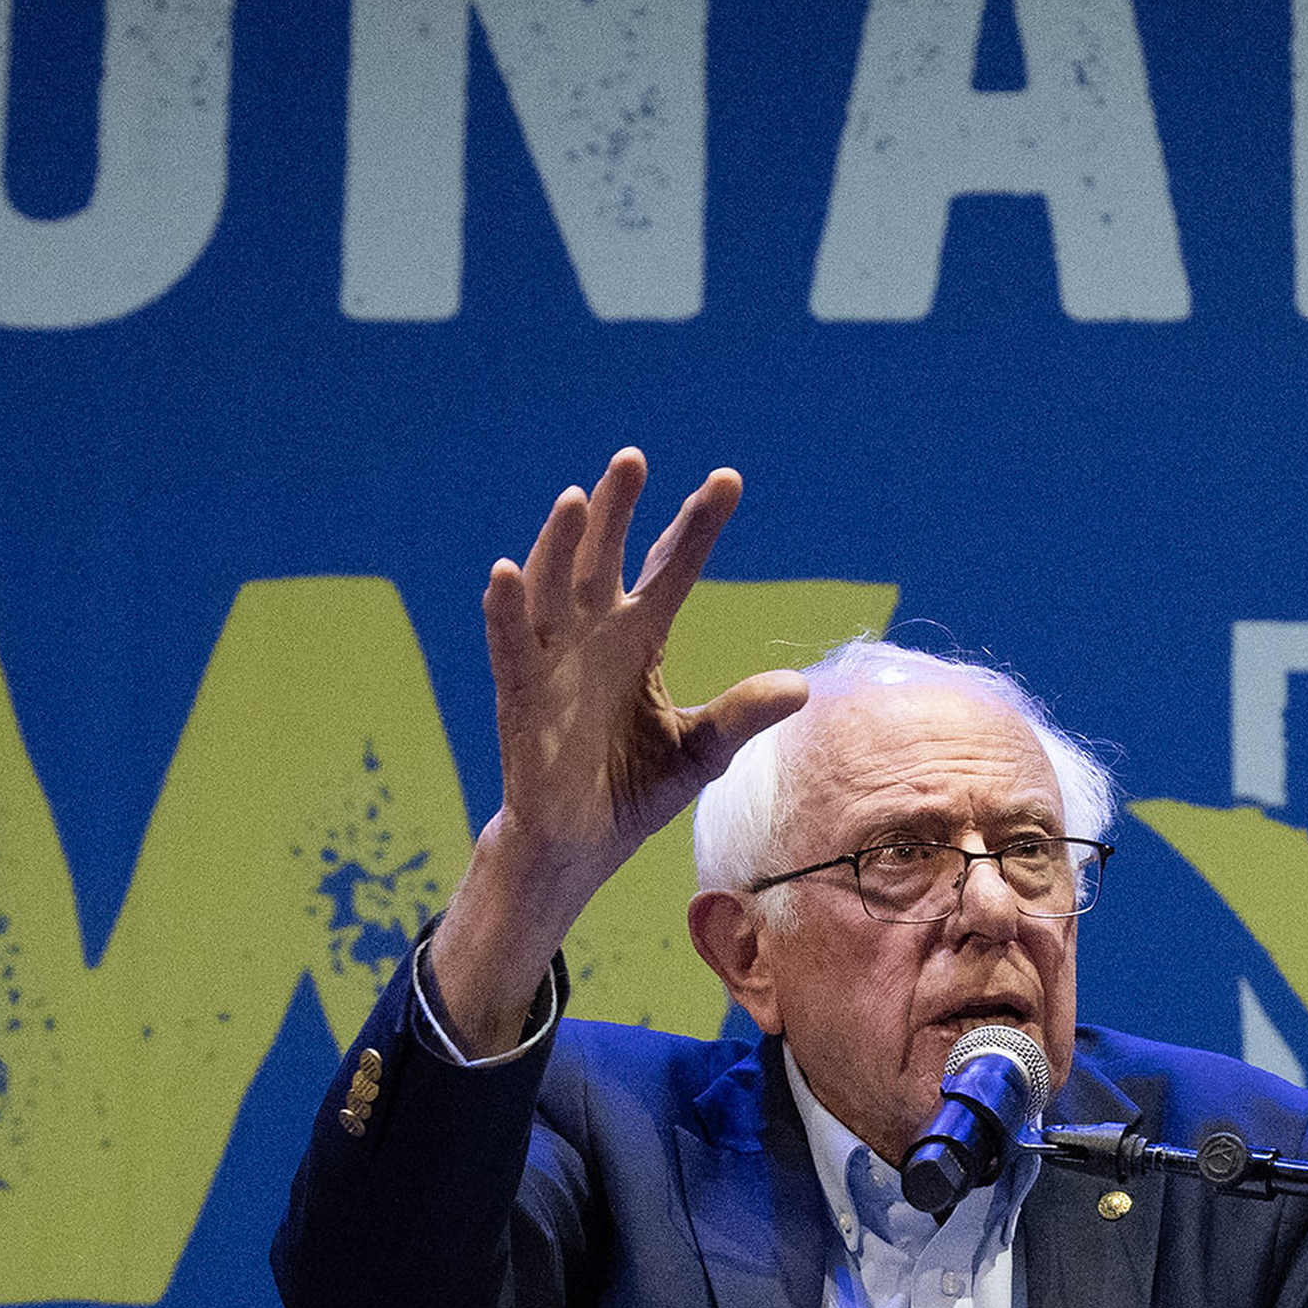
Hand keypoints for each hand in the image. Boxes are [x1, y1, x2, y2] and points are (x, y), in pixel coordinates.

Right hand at [419, 448, 806, 1047]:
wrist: (576, 848)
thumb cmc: (634, 791)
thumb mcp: (700, 753)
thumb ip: (741, 717)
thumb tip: (801, 688)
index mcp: (639, 640)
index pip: (671, 569)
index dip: (695, 526)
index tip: (728, 480)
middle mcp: (593, 636)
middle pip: (604, 558)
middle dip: (618, 510)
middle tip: (634, 459)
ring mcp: (552, 662)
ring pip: (553, 589)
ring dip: (559, 545)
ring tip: (574, 498)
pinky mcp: (519, 698)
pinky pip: (510, 646)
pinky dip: (506, 610)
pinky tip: (507, 572)